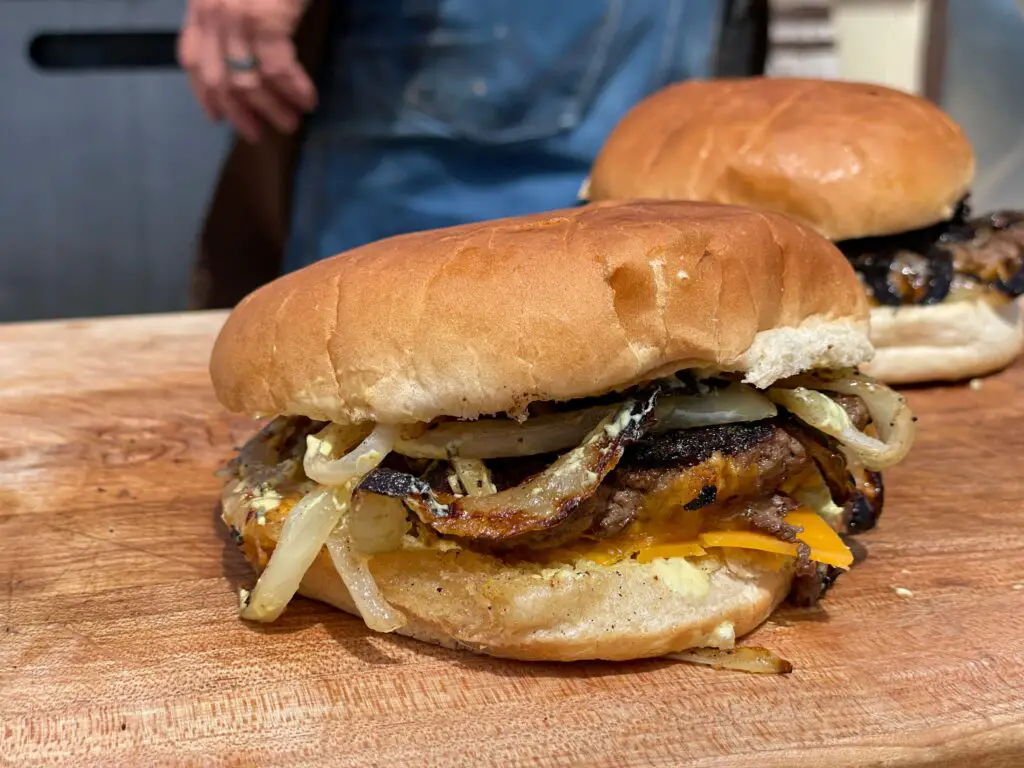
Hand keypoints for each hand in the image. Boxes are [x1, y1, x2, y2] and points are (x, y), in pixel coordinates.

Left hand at [178, 0, 316, 142]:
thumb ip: (236, 13)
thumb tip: (246, 53)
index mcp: (201, 4)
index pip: (191, 59)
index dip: (204, 95)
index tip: (216, 118)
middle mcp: (211, 13)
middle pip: (217, 80)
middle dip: (239, 113)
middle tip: (257, 134)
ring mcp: (235, 16)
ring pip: (246, 80)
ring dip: (271, 109)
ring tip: (290, 123)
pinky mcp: (264, 19)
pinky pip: (277, 69)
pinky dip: (294, 90)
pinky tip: (308, 101)